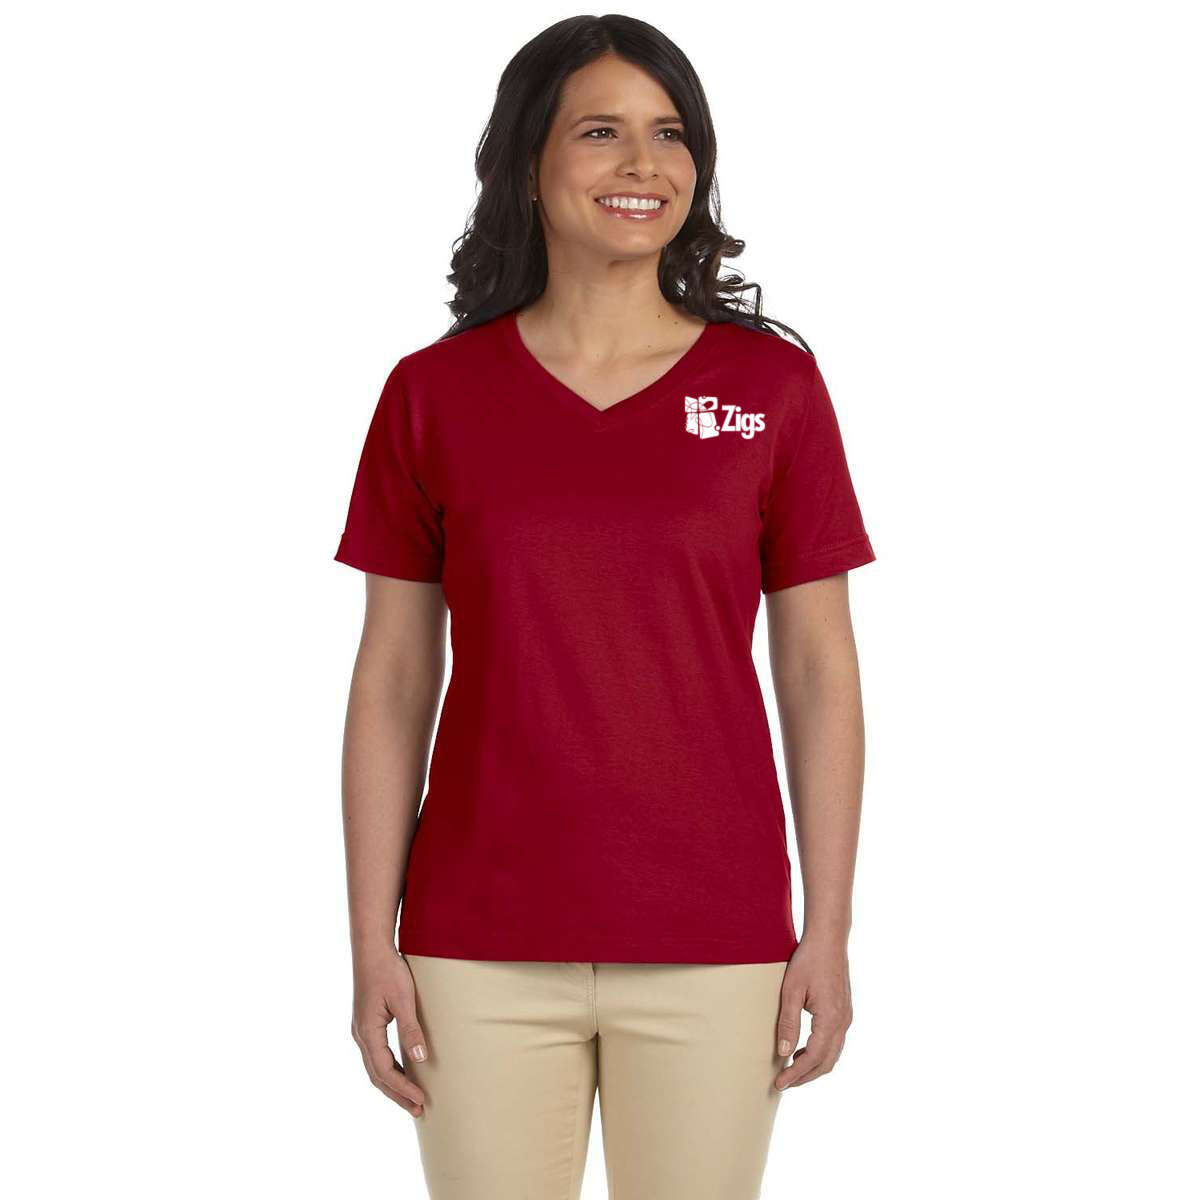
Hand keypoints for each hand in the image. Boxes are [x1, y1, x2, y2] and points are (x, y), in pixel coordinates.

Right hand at [351, 946, 428, 1116]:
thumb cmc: (388, 970)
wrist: (371, 948)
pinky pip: (376, 1055)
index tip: (421, 1100)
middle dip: (397, 1094)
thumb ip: (410, 1030)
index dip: (403, 1088)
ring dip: (392, 1084)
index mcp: (367, 1032)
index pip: (385, 1072)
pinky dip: (388, 1069)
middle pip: (377, 1075)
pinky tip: (402, 1071)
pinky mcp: (366, 1023)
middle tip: (418, 1110)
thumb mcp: (403, 999)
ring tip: (411, 1098)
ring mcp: (361, 1029)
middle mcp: (360, 1035)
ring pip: (375, 1067)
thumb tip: (420, 1059)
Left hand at [774, 936, 852, 1088]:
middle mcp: (843, 1022)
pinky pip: (834, 1042)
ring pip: (832, 1054)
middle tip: (783, 1083)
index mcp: (831, 1019)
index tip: (779, 1083)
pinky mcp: (844, 1012)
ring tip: (790, 1070)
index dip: (796, 1074)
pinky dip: (820, 1054)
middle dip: (805, 1076)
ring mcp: (846, 1018)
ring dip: (813, 1066)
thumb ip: (788, 1022)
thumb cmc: (808, 961)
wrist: (828, 940)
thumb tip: (783, 1052)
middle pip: (826, 1063)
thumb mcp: (791, 990)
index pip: (814, 1058)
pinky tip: (802, 1050)